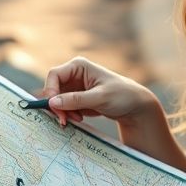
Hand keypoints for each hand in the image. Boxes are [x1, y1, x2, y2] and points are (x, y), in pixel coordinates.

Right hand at [43, 57, 158, 127]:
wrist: (135, 106)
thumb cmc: (121, 95)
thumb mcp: (99, 98)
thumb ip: (75, 100)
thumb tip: (52, 102)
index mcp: (78, 66)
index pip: (54, 75)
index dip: (50, 90)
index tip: (54, 107)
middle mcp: (74, 74)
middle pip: (53, 89)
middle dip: (57, 105)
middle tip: (64, 119)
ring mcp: (75, 87)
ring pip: (57, 100)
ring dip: (63, 111)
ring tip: (77, 119)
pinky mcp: (77, 99)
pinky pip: (64, 107)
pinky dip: (68, 114)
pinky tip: (80, 119)